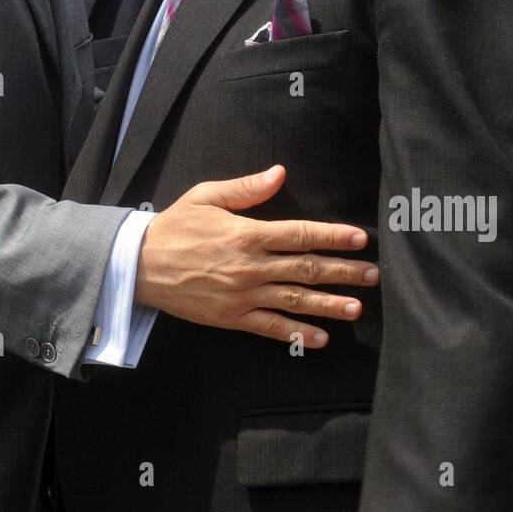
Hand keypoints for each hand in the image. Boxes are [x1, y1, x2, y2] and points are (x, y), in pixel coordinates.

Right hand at [137, 164, 376, 345]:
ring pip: (294, 300)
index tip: (358, 238)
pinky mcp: (232, 317)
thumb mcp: (206, 196)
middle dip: (342, 271)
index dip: (332, 236)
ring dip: (328, 305)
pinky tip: (321, 339)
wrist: (140, 265)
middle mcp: (250, 266)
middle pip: (305, 268)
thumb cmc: (175, 226)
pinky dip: (297, 334)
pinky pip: (271, 327)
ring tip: (357, 308)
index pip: (300, 234)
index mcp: (247, 233)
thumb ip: (246, 188)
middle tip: (372, 275)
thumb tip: (279, 173)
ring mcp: (243, 295)